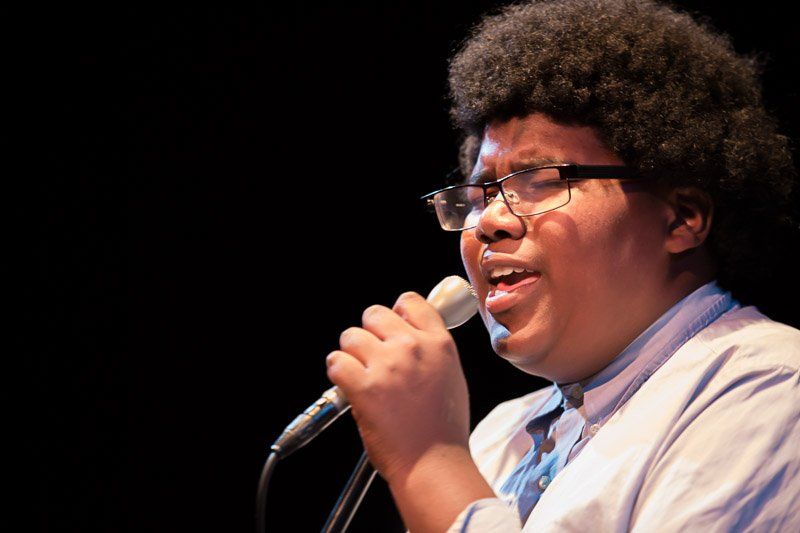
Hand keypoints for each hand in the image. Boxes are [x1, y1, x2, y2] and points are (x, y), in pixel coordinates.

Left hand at [325, 291, 470, 484]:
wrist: (433, 463)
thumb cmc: (443, 428)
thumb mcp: (451, 375)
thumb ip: (431, 349)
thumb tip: (409, 332)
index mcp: (438, 343)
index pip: (410, 302)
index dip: (396, 312)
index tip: (390, 325)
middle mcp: (412, 348)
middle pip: (374, 314)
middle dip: (369, 333)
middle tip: (373, 357)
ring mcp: (387, 366)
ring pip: (350, 336)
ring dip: (351, 354)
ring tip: (362, 376)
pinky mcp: (363, 386)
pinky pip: (336, 362)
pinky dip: (337, 374)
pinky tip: (349, 386)